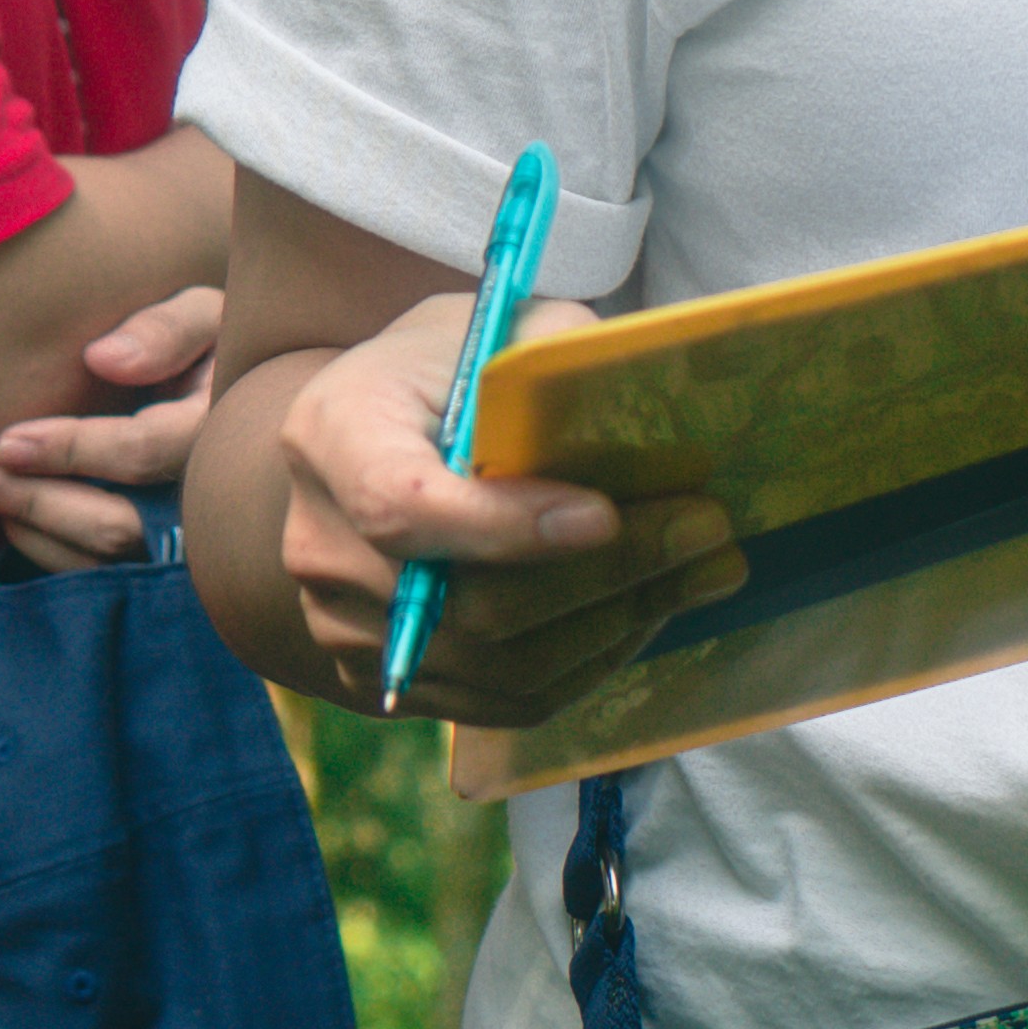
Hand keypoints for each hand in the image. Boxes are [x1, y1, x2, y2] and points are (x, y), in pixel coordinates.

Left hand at [0, 283, 227, 570]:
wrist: (257, 400)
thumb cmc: (220, 347)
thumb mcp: (208, 314)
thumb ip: (168, 328)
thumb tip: (103, 360)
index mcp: (224, 428)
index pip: (143, 452)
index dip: (70, 450)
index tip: (7, 442)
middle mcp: (214, 497)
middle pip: (121, 526)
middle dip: (37, 504)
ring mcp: (197, 539)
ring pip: (110, 560)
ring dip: (34, 530)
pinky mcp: (174, 562)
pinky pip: (110, 576)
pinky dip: (53, 552)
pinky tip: (15, 517)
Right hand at [270, 288, 740, 721]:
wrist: (369, 443)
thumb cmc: (443, 372)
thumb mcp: (491, 329)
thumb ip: (554, 360)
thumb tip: (652, 408)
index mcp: (333, 436)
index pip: (402, 508)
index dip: (503, 527)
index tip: (604, 513)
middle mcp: (321, 546)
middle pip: (470, 604)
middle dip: (608, 572)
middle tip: (706, 528)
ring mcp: (345, 629)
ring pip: (501, 664)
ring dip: (620, 621)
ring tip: (706, 568)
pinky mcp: (390, 683)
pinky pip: (504, 699)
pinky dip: (591, 661)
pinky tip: (650, 607)